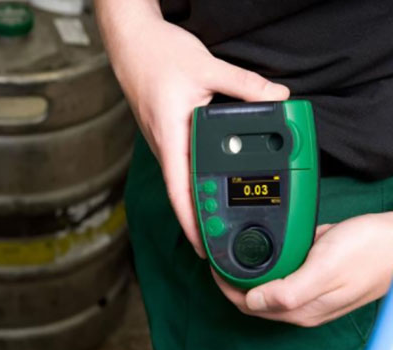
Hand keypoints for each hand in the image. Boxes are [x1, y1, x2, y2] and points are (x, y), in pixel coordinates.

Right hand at [96, 3, 289, 256]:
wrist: (132, 45)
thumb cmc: (156, 57)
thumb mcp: (206, 67)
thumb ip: (245, 84)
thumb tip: (277, 96)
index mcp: (171, 137)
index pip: (180, 193)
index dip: (192, 224)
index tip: (204, 247)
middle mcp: (166, 147)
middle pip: (182, 195)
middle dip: (200, 221)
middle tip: (223, 238)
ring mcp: (165, 143)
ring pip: (182, 183)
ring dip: (199, 202)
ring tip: (221, 218)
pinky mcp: (168, 136)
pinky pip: (183, 167)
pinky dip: (197, 181)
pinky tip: (211, 181)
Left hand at [212, 213, 392, 325]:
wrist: (390, 240)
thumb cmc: (364, 253)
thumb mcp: (325, 270)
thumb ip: (289, 291)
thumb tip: (252, 301)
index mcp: (301, 308)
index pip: (250, 306)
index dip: (228, 288)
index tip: (216, 266)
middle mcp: (300, 304)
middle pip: (253, 299)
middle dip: (231, 282)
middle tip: (219, 257)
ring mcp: (305, 291)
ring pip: (264, 288)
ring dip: (245, 275)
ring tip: (231, 253)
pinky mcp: (309, 276)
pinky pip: (278, 276)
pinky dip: (262, 267)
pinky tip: (257, 253)